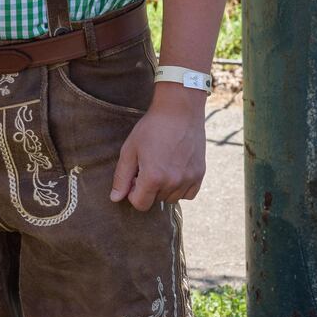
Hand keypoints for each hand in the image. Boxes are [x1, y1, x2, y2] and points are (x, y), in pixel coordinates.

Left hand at [110, 84, 207, 210]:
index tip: (133, 177)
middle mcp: (173, 182)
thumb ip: (122, 177)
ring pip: (171, 198)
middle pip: (155, 200)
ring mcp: (189, 179)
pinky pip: (188, 194)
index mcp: (153, 177)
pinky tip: (174, 170)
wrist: (180, 112)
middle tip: (147, 165)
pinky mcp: (200, 175)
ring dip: (164, 188)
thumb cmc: (151, 129)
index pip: (140, 204)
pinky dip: (180, 187)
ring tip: (161, 165)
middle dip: (148, 188)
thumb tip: (115, 198)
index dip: (132, 192)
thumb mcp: (130, 150)